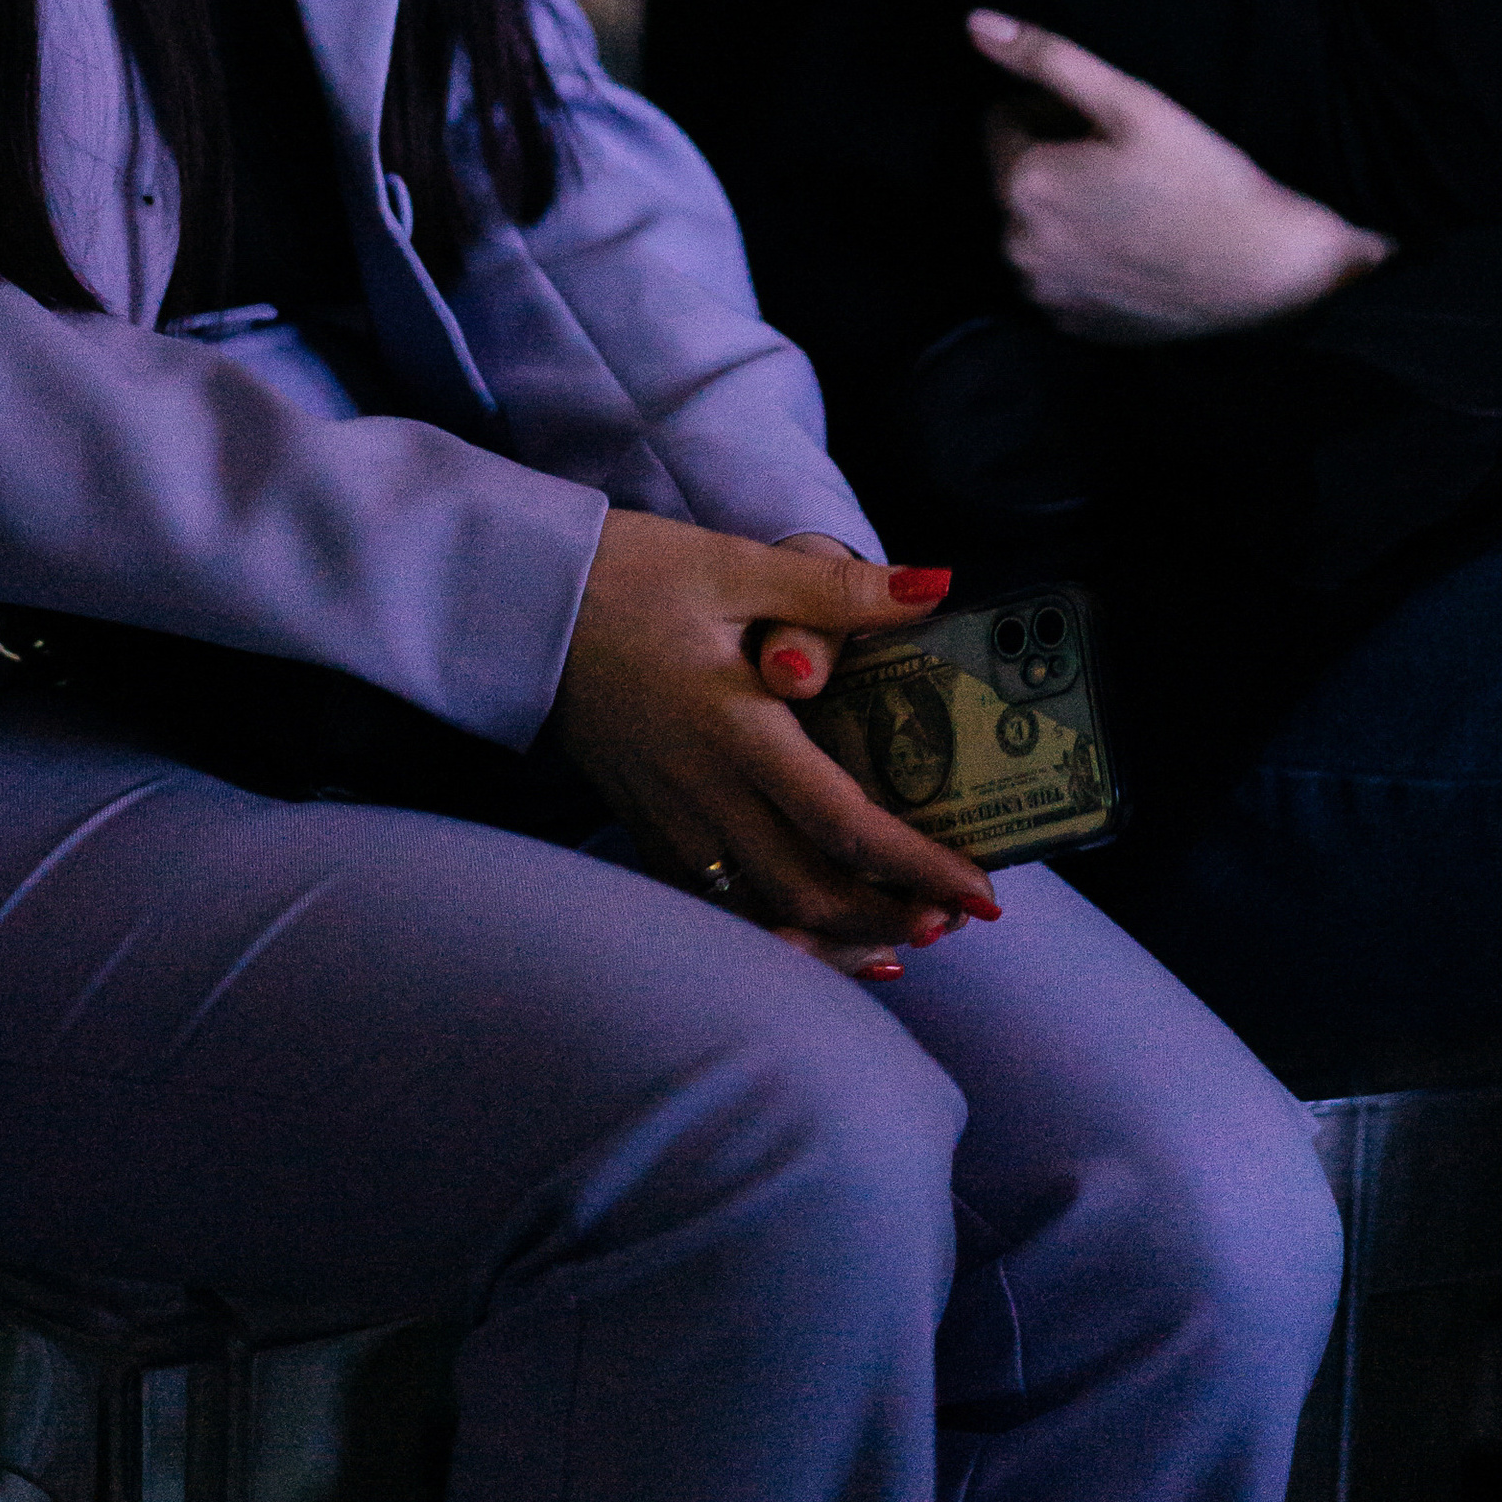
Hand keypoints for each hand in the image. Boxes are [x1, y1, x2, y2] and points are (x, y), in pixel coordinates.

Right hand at [553, 513, 1002, 979]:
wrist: (520, 602)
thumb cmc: (625, 576)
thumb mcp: (733, 564)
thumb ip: (835, 589)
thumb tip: (934, 586)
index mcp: (736, 730)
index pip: (844, 824)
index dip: (918, 866)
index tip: (980, 891)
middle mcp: (704, 793)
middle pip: (811, 892)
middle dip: (891, 919)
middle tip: (954, 920)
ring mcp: (668, 820)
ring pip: (764, 915)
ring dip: (838, 937)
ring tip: (900, 936)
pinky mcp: (644, 825)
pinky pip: (717, 906)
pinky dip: (774, 931)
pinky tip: (810, 934)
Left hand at [967, 13, 1389, 337]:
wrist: (1265, 273)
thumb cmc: (1203, 179)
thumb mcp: (1131, 102)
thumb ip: (1046, 58)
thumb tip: (976, 23)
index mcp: (1025, 185)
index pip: (1002, 121)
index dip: (1053, 112)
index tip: (1107, 126)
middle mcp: (1018, 246)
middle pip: (1016, 176)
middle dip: (1055, 161)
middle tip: (1126, 166)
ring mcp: (1043, 293)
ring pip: (1033, 225)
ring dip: (1064, 210)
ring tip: (1132, 208)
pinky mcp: (1069, 324)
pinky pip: (1054, 272)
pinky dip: (1079, 256)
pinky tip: (1132, 248)